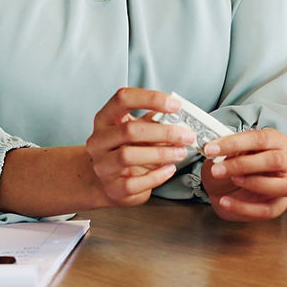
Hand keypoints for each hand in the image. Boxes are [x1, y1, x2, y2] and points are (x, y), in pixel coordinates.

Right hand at [84, 87, 194, 207]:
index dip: (151, 99)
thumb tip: (179, 120)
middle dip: (163, 132)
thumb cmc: (126, 149)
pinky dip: (156, 176)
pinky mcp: (112, 188)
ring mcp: (102, 166)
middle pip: (129, 131)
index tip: (175, 105)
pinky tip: (169, 169)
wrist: (108, 183)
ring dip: (161, 153)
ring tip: (181, 152)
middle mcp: (99, 141)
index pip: (123, 98)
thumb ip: (154, 122)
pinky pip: (134, 183)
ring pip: (129, 156)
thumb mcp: (137, 130)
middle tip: (187, 135)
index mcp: (105, 119)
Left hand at [200, 128, 286, 220]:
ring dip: (253, 183)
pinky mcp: (280, 204)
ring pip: (282, 185)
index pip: (260, 138)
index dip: (235, 143)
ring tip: (230, 181)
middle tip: (217, 169)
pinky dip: (244, 208)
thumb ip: (223, 148)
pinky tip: (225, 202)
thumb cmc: (233, 165)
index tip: (212, 149)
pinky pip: (268, 210)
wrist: (228, 188)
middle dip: (243, 165)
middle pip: (274, 160)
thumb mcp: (227, 152)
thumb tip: (210, 146)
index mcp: (276, 140)